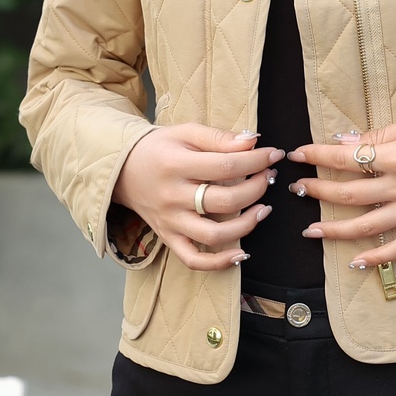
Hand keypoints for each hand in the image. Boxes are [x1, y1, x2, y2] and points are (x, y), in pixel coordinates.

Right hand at [113, 123, 283, 271]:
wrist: (122, 170)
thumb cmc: (159, 149)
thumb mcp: (185, 132)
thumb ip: (218, 137)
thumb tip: (253, 142)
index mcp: (175, 165)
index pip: (226, 166)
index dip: (256, 161)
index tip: (273, 155)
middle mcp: (172, 197)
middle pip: (224, 201)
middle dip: (256, 188)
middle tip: (268, 177)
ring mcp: (170, 222)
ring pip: (214, 235)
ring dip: (246, 225)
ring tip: (263, 209)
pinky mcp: (168, 238)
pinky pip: (194, 260)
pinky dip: (219, 263)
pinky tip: (241, 254)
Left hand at [289, 113, 395, 271]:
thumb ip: (379, 134)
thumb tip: (344, 142)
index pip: (346, 158)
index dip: (317, 156)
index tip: (298, 154)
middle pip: (349, 193)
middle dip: (317, 190)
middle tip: (296, 188)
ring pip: (366, 225)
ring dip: (334, 229)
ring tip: (310, 230)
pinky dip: (377, 257)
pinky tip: (356, 261)